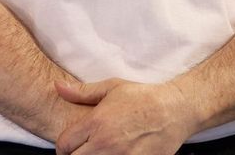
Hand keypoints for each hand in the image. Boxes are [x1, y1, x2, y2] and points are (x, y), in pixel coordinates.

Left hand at [53, 79, 199, 154]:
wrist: (176, 110)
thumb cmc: (145, 97)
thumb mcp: (113, 87)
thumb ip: (82, 91)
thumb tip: (57, 87)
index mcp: (97, 122)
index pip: (64, 144)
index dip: (63, 147)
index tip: (69, 147)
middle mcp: (105, 142)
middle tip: (82, 151)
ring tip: (99, 152)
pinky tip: (116, 154)